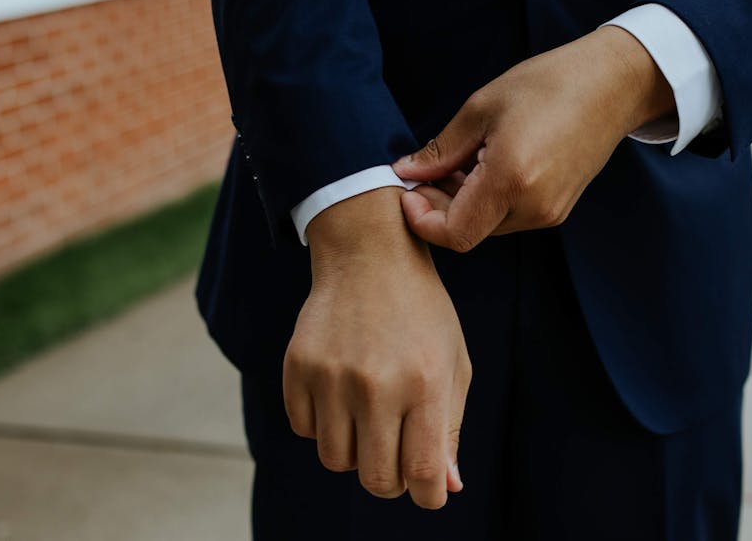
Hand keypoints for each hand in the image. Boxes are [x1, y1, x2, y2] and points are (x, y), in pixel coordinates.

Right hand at [284, 187, 470, 508]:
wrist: (369, 256)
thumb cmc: (421, 314)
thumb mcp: (452, 362)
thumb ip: (450, 428)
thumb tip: (446, 489)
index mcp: (425, 383)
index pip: (425, 474)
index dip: (430, 495)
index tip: (429, 488)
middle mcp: (377, 384)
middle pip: (377, 480)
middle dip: (392, 479)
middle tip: (397, 452)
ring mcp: (332, 376)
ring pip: (337, 460)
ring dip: (355, 450)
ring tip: (369, 414)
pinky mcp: (298, 367)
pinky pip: (306, 430)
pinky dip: (324, 424)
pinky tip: (341, 391)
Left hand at [392, 25, 674, 251]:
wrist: (611, 85)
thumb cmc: (549, 84)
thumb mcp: (482, 107)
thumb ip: (442, 149)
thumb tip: (406, 171)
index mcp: (512, 178)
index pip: (454, 234)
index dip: (422, 220)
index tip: (409, 189)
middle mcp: (534, 206)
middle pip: (468, 231)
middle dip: (438, 207)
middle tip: (426, 171)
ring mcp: (550, 212)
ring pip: (487, 226)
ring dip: (462, 204)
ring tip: (460, 162)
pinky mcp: (558, 208)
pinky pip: (510, 217)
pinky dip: (487, 200)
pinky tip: (485, 166)